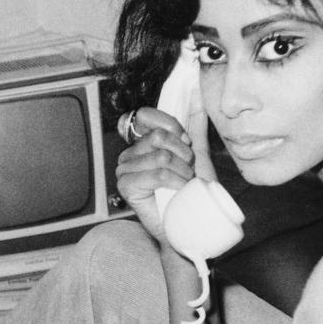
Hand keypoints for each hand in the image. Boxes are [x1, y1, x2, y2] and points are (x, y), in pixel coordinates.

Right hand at [115, 85, 215, 245]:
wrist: (191, 225)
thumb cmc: (191, 194)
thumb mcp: (197, 155)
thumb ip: (194, 127)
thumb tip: (198, 98)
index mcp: (141, 143)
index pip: (145, 115)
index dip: (171, 127)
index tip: (185, 145)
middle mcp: (129, 154)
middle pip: (159, 137)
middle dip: (183, 156)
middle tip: (187, 173)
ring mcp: (124, 171)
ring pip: (161, 156)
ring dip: (182, 172)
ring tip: (184, 185)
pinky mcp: (126, 187)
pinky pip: (157, 174)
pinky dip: (175, 182)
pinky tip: (179, 192)